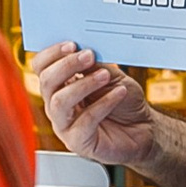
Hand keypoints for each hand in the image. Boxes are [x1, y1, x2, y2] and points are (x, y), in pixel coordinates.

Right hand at [30, 42, 158, 168]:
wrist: (144, 128)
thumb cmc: (124, 100)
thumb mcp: (111, 76)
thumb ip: (94, 65)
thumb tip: (84, 50)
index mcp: (60, 85)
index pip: (41, 67)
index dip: (52, 54)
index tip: (72, 44)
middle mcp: (57, 105)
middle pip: (46, 82)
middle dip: (67, 65)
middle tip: (89, 55)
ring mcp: (65, 125)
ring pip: (60, 102)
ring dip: (84, 84)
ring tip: (105, 76)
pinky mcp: (79, 142)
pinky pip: (85, 121)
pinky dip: (103, 103)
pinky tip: (118, 93)